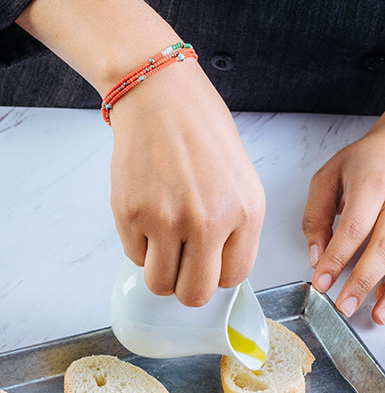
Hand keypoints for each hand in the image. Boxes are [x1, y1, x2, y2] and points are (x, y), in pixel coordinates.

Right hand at [110, 61, 264, 305]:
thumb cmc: (201, 133)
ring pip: (159, 285)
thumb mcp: (241, 182)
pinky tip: (147, 215)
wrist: (160, 97)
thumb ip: (236, 230)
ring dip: (159, 271)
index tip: (207, 265)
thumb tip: (220, 270)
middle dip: (186, 287)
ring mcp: (166, 219)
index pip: (232, 279)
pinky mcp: (131, 213)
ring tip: (162, 243)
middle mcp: (208, 221)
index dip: (216, 276)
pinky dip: (139, 245)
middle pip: (194, 295)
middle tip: (181, 267)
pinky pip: (134, 257)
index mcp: (245, 212)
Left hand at [302, 128, 384, 323]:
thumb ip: (316, 217)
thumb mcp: (328, 178)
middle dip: (362, 281)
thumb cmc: (365, 162)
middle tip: (343, 306)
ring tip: (376, 317)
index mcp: (372, 184)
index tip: (321, 281)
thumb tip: (316, 256)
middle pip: (384, 247)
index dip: (337, 258)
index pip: (354, 227)